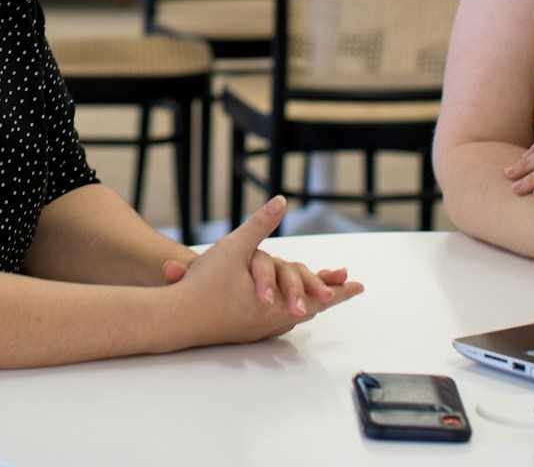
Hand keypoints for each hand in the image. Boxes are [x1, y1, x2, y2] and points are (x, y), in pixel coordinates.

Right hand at [168, 196, 362, 345]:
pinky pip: (275, 322)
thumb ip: (260, 224)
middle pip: (310, 308)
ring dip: (307, 303)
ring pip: (292, 317)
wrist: (176, 318)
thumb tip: (281, 200)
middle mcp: (272, 320)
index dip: (338, 287)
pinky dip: (287, 312)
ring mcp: (259, 330)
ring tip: (319, 298)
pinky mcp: (244, 333)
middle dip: (328, 295)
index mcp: (276, 303)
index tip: (358, 285)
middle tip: (347, 288)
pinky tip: (284, 310)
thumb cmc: (205, 284)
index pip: (317, 294)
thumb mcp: (235, 247)